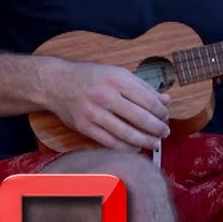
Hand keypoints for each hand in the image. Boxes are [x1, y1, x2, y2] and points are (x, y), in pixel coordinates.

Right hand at [45, 60, 170, 151]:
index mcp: (117, 80)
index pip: (148, 100)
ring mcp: (93, 113)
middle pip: (140, 118)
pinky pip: (109, 142)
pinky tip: (135, 147)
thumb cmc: (90, 77)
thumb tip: (165, 100)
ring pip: (126, 133)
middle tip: (164, 132)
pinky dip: (125, 148)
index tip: (166, 116)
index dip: (161, 112)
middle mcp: (105, 96)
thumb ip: (143, 87)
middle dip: (157, 128)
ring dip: (144, 141)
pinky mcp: (84, 127)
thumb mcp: (118, 73)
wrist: (56, 83)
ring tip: (154, 143)